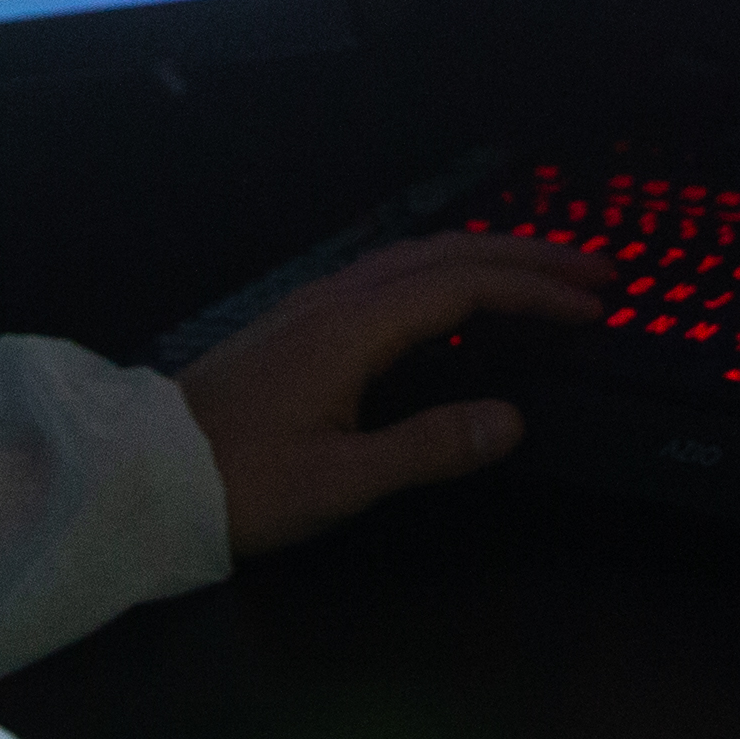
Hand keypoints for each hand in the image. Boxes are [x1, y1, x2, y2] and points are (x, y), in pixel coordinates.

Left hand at [175, 233, 611, 558]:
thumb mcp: (338, 482)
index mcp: (352, 329)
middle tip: (599, 273)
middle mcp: (337, 300)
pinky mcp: (300, 322)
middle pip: (448, 253)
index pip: (464, 287)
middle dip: (530, 257)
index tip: (595, 307)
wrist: (141, 473)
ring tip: (546, 274)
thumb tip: (512, 418)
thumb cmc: (239, 484)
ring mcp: (314, 305)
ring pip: (418, 256)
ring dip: (491, 257)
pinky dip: (449, 271)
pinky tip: (460, 298)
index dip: (535, 291)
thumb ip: (427, 448)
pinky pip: (393, 273)